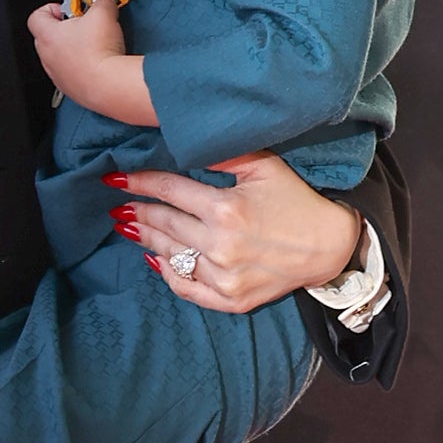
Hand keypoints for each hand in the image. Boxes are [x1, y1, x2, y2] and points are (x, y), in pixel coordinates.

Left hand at [28, 0, 130, 114]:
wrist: (106, 83)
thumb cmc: (97, 53)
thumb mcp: (103, 11)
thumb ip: (100, 2)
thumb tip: (104, 3)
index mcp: (47, 36)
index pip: (36, 16)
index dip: (52, 8)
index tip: (68, 7)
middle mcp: (47, 57)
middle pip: (49, 36)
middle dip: (67, 26)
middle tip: (84, 22)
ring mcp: (57, 75)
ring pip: (60, 55)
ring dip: (75, 46)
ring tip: (94, 41)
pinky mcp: (70, 87)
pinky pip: (71, 70)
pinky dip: (82, 63)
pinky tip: (98, 58)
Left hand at [112, 152, 364, 314]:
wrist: (327, 248)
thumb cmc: (296, 202)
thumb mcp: (266, 168)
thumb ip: (226, 155)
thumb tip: (188, 142)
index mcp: (225, 209)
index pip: (169, 192)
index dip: (139, 184)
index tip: (114, 180)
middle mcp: (218, 246)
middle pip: (163, 225)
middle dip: (138, 213)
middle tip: (118, 207)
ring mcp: (220, 277)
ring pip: (168, 256)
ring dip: (145, 239)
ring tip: (129, 227)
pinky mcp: (226, 300)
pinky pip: (184, 288)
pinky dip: (166, 273)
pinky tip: (154, 259)